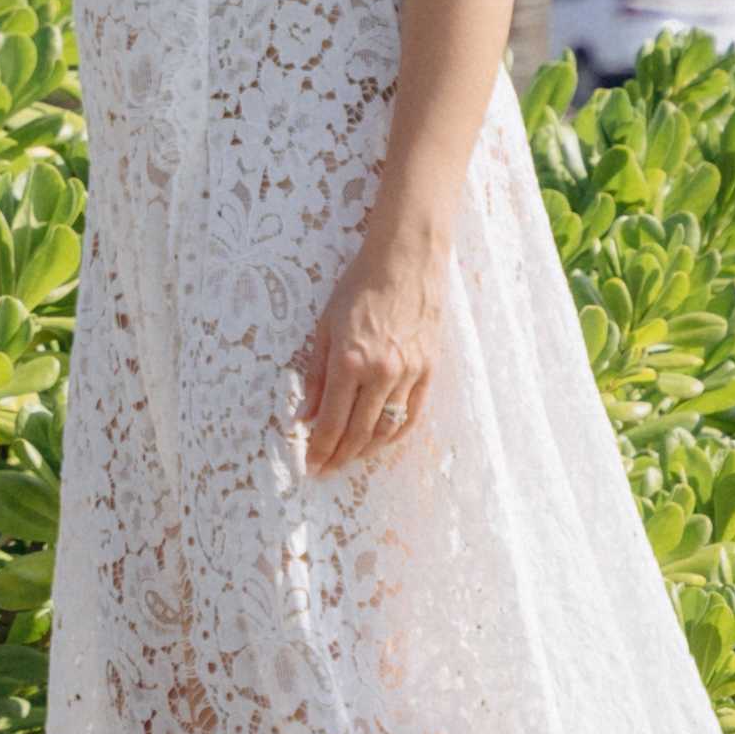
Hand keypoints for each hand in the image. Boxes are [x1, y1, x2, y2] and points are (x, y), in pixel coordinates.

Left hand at [293, 220, 445, 474]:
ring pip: (386, 431)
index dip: (320, 449)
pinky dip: (394, 435)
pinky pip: (411, 417)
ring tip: (349, 459)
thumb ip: (316, 375)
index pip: (332, 422)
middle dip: (339, 457)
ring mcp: (408, 375)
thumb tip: (305, 415)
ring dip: (365, 451)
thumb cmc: (359, 288)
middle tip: (326, 470)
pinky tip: (380, 442)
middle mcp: (380, 374)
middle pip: (358, 433)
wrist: (405, 263)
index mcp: (349, 362)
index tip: (311, 466)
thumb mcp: (325, 326)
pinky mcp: (428, 372)